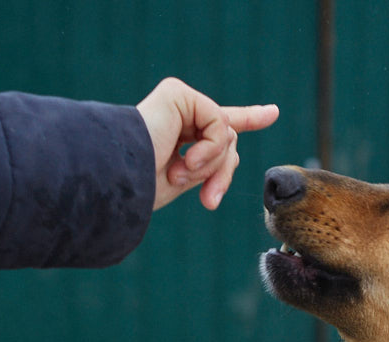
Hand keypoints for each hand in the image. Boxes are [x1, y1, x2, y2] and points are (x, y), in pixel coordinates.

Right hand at [136, 78, 278, 210]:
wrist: (116, 181)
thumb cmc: (140, 189)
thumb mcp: (187, 180)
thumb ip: (214, 162)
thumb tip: (234, 150)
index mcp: (177, 136)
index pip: (217, 126)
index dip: (248, 117)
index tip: (272, 113)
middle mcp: (177, 115)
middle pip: (228, 140)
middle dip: (223, 172)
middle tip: (209, 201)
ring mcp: (177, 102)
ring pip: (227, 135)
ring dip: (212, 165)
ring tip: (180, 176)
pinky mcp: (176, 93)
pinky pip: (219, 123)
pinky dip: (209, 150)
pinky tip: (184, 160)